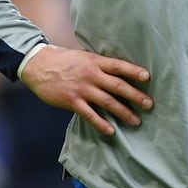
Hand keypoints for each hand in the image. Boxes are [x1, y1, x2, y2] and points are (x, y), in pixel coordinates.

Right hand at [20, 45, 152, 135]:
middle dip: (135, 95)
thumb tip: (115, 70)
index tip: (147, 77)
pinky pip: (90, 115)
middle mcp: (90, 74)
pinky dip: (101, 123)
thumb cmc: (61, 60)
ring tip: (135, 120)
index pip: (118, 66)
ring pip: (107, 102)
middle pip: (117, 86)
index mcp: (94, 61)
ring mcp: (81, 89)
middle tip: (149, 104)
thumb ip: (97, 63)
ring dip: (123, 112)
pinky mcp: (72, 101)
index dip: (133, 71)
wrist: (37, 65)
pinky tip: (111, 130)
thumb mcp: (82, 56)